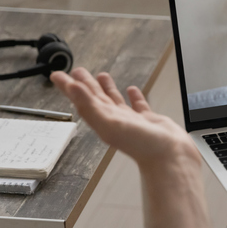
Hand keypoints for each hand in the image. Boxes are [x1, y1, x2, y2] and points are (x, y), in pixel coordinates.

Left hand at [50, 68, 200, 174]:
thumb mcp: (109, 123)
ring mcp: (131, 120)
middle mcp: (114, 120)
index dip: (69, 87)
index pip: (81, 99)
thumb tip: (72, 88)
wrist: (169, 155)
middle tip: (77, 71)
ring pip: (115, 100)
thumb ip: (90, 105)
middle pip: (96, 98)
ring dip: (107, 88)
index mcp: (102, 120)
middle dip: (86, 84)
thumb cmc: (140, 145)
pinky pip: (138, 105)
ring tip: (101, 76)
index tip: (57, 75)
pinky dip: (133, 97)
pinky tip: (131, 90)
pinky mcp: (148, 120)